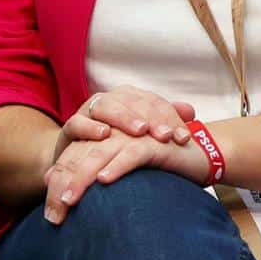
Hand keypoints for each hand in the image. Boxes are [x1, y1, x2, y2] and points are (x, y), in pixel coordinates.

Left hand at [42, 127, 213, 224]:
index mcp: (99, 136)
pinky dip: (117, 165)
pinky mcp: (152, 142)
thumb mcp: (114, 165)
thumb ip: (83, 168)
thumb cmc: (152, 164)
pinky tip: (104, 180)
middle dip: (64, 187)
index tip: (50, 215)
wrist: (196, 154)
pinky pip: (130, 153)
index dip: (58, 184)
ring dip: (82, 178)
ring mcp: (130, 135)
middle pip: (78, 157)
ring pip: (99, 154)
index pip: (71, 159)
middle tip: (54, 215)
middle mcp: (111, 132)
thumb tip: (47, 178)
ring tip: (69, 200)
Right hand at [54, 86, 195, 164]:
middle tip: (165, 135)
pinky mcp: (69, 129)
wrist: (79, 160)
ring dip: (123, 117)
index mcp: (128, 99)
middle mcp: (108, 101)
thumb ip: (165, 121)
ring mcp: (87, 113)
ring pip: (104, 106)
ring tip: (140, 130)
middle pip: (129, 100)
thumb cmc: (118, 148)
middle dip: (150, 117)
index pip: (151, 101)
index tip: (184, 138)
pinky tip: (104, 134)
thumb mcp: (143, 138)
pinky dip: (89, 127)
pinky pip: (76, 123)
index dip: (169, 117)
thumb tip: (190, 110)